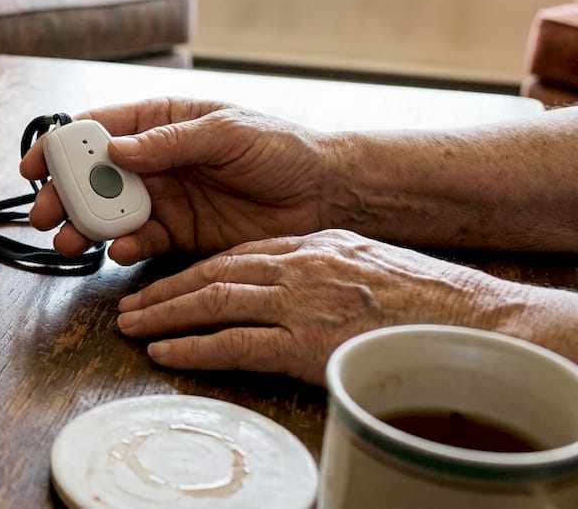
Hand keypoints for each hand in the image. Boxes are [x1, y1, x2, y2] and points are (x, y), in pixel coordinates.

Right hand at [20, 99, 330, 262]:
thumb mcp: (226, 132)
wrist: (324, 194)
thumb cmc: (281, 148)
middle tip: (45, 216)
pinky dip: (124, 248)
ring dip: (84, 227)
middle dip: (63, 195)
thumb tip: (114, 148)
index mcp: (160, 123)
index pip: (97, 129)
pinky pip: (140, 242)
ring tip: (69, 244)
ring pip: (108, 213)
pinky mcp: (179, 233)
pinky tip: (120, 251)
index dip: (61, 145)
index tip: (35, 165)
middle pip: (92, 176)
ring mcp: (164, 198)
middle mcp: (153, 160)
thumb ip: (168, 142)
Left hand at [116, 229, 517, 384]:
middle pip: (213, 274)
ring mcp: (298, 303)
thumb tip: (294, 282)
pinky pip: (232, 344)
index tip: (166, 282)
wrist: (468, 323)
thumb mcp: (365, 262)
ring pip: (212, 302)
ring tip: (132, 326)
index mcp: (312, 246)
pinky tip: (165, 352)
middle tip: (129, 304)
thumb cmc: (424, 299)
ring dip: (165, 315)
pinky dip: (192, 347)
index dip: (194, 270)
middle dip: (165, 291)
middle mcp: (297, 267)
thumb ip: (323, 266)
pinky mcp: (303, 342)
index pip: (237, 255)